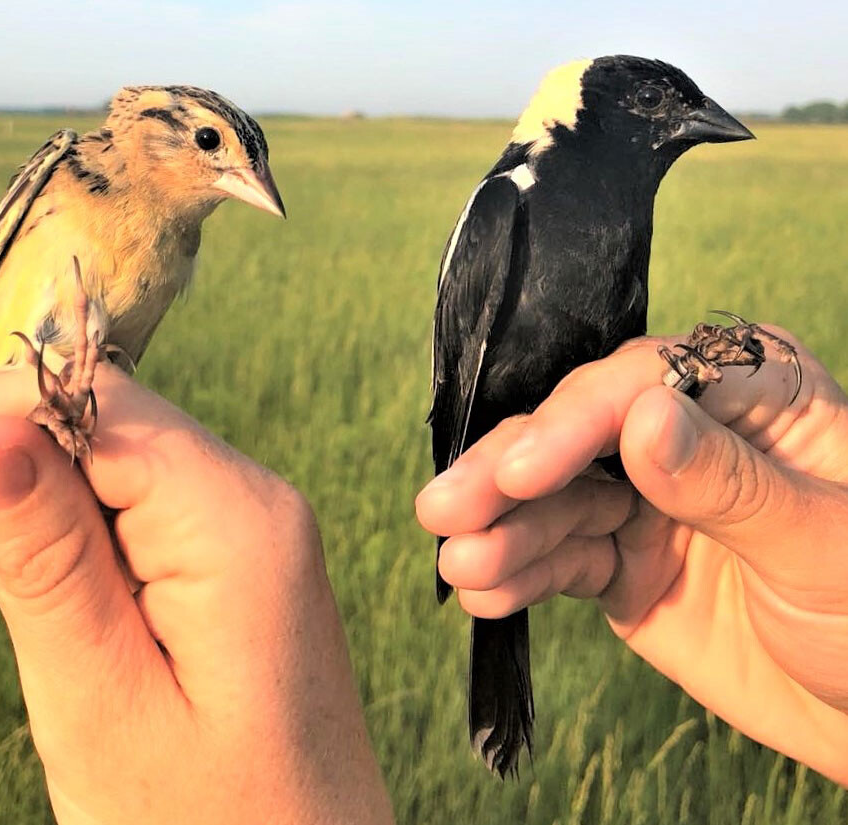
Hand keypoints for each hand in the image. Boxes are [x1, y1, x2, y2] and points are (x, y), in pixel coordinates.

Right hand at [0, 365, 393, 824]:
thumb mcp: (105, 702)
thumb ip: (44, 560)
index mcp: (235, 520)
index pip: (79, 409)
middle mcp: (244, 504)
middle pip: (72, 437)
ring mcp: (231, 535)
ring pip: (75, 484)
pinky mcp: (212, 572)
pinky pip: (101, 534)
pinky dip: (19, 567)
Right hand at [416, 329, 847, 785]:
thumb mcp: (823, 544)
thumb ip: (729, 480)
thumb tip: (639, 414)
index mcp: (751, 396)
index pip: (644, 384)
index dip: (574, 423)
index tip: (522, 471)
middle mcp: (684, 434)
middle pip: (577, 436)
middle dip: (507, 473)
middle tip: (443, 509)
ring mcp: (646, 499)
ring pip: (554, 502)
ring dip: (501, 531)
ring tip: (461, 567)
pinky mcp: (619, 560)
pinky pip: (557, 560)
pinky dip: (516, 574)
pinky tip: (483, 590)